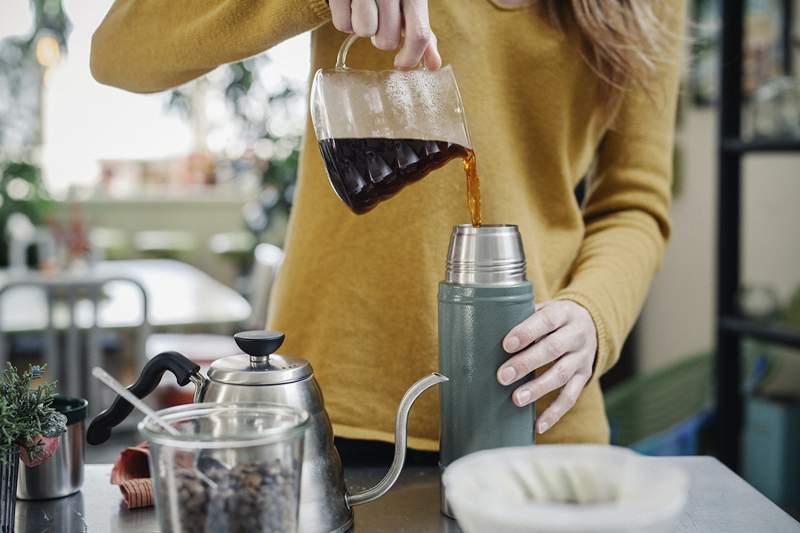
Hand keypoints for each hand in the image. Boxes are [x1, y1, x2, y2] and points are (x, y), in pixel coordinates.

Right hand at [330, 0, 441, 69]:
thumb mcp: (410, 2)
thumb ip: (421, 32)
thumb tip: (434, 65)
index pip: (419, 35)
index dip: (410, 57)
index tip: (401, 64)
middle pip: (387, 40)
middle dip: (381, 36)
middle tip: (380, 19)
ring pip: (364, 32)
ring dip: (363, 26)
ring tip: (364, 9)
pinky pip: (343, 24)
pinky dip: (345, 20)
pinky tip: (350, 5)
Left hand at [496, 300, 596, 433]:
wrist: (591, 323)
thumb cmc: (553, 318)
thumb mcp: (544, 308)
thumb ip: (521, 317)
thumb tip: (484, 329)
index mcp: (563, 313)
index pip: (546, 321)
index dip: (526, 333)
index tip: (506, 345)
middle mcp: (576, 335)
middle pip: (553, 349)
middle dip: (526, 363)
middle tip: (502, 376)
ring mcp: (582, 358)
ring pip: (561, 375)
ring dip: (538, 389)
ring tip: (517, 399)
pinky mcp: (585, 377)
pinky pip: (571, 397)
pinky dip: (554, 413)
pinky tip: (538, 425)